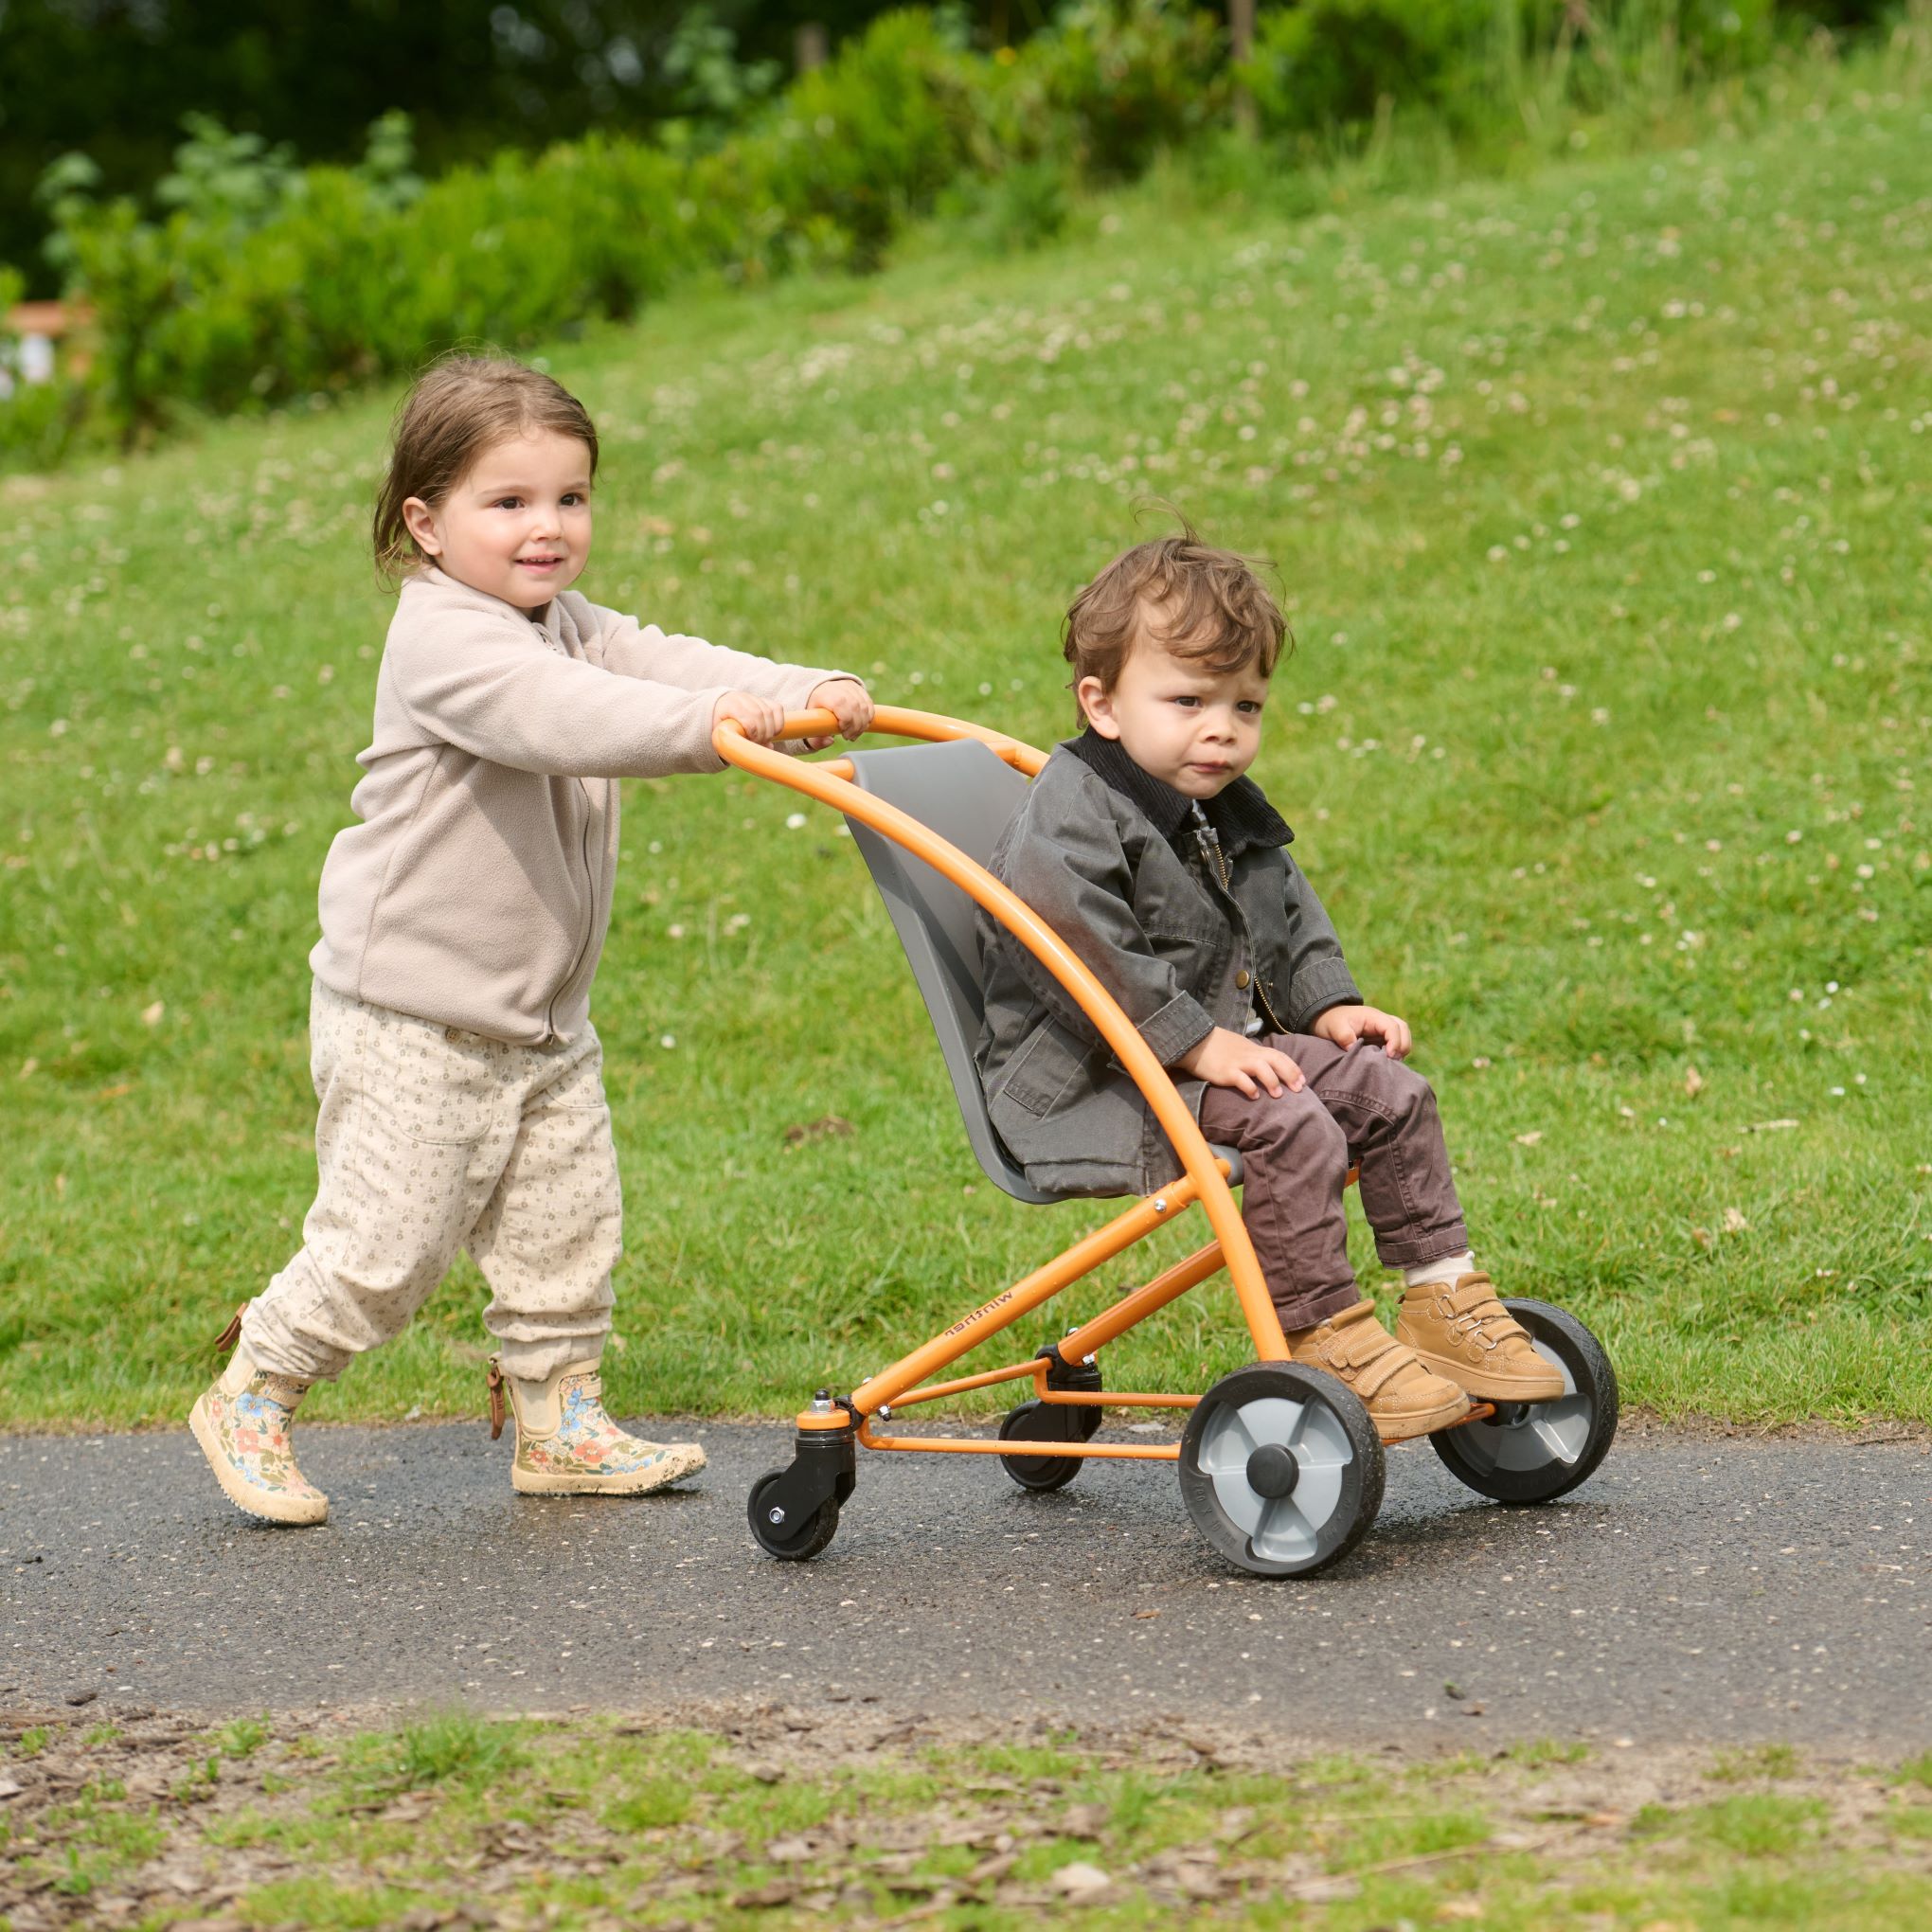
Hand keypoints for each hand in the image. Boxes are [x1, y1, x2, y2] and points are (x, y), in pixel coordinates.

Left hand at [712, 689, 786, 745]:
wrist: (719, 709)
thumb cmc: (720, 726)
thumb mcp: (722, 735)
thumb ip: (738, 743)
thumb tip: (765, 749)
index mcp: (728, 705)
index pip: (748, 719)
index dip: (754, 733)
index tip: (751, 742)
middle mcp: (741, 698)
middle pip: (760, 715)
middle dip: (763, 733)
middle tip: (759, 743)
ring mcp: (753, 697)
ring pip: (769, 712)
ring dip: (771, 730)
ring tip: (764, 739)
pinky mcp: (764, 700)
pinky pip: (777, 708)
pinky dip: (778, 722)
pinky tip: (772, 732)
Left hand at [801, 678, 873, 750]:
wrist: (820, 692)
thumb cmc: (816, 713)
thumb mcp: (811, 726)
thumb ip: (816, 740)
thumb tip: (830, 742)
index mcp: (825, 695)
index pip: (841, 704)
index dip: (846, 721)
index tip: (842, 733)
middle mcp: (840, 688)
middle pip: (855, 707)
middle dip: (855, 727)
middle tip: (849, 737)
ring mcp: (851, 687)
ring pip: (864, 707)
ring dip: (863, 725)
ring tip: (854, 734)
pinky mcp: (860, 689)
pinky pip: (869, 705)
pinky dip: (868, 718)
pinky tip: (861, 726)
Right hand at [1176, 1026, 1304, 1097]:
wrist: (1195, 1042)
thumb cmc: (1218, 1046)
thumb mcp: (1240, 1047)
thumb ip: (1253, 1055)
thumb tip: (1267, 1066)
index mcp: (1254, 1049)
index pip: (1279, 1055)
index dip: (1293, 1067)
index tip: (1303, 1080)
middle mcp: (1249, 1054)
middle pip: (1275, 1060)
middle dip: (1290, 1074)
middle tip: (1299, 1089)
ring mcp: (1237, 1062)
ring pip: (1261, 1068)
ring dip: (1272, 1081)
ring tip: (1278, 1095)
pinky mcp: (1225, 1071)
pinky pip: (1240, 1079)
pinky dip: (1249, 1087)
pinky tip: (1254, 1096)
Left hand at [1310, 1003, 1412, 1059]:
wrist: (1326, 1018)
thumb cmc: (1331, 1021)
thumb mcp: (1335, 1028)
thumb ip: (1345, 1037)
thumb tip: (1356, 1050)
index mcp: (1373, 1016)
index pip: (1393, 1026)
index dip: (1395, 1041)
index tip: (1389, 1055)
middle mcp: (1381, 1021)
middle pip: (1403, 1029)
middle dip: (1403, 1045)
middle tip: (1394, 1061)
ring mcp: (1382, 1029)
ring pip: (1402, 1035)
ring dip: (1401, 1049)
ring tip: (1392, 1063)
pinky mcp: (1380, 1038)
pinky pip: (1395, 1043)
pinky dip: (1395, 1052)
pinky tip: (1387, 1064)